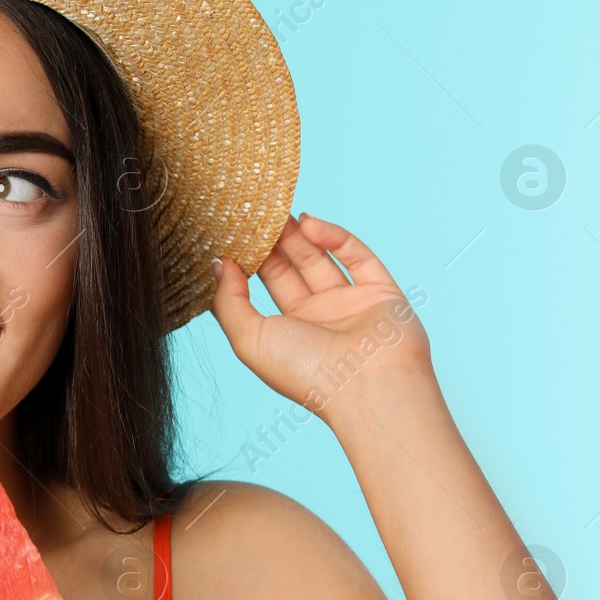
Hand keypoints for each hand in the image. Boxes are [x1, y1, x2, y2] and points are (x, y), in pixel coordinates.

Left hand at [209, 213, 434, 420]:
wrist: (367, 389)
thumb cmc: (305, 372)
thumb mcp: (249, 339)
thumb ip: (229, 301)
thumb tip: (218, 264)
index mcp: (288, 331)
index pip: (267, 283)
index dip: (251, 258)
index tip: (234, 231)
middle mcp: (319, 316)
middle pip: (293, 266)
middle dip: (274, 239)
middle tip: (257, 212)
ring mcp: (351, 302)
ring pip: (322, 257)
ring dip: (300, 233)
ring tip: (277, 210)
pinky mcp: (381, 292)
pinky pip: (357, 256)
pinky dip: (335, 236)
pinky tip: (309, 223)